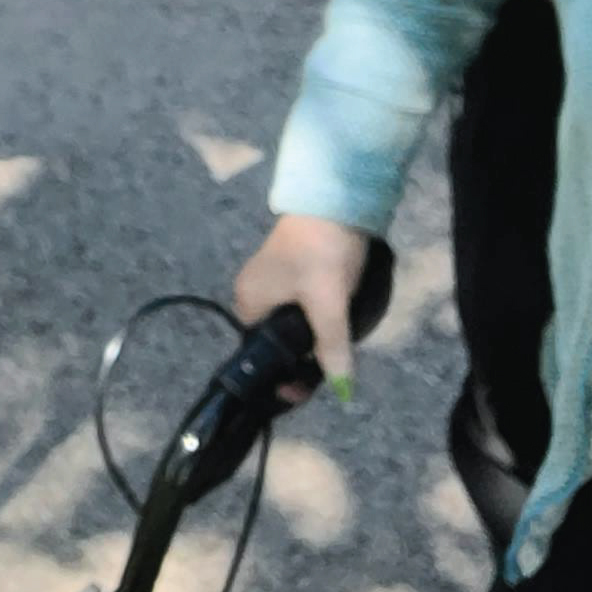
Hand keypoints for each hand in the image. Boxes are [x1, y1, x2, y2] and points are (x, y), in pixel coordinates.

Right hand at [233, 213, 374, 395]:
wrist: (334, 199)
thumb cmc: (321, 252)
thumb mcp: (328, 305)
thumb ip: (331, 349)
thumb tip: (342, 391)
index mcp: (248, 303)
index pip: (260, 355)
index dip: (282, 375)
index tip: (308, 388)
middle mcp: (252, 295)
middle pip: (275, 343)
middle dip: (301, 358)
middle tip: (331, 369)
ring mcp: (270, 281)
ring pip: (289, 327)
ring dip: (311, 339)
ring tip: (335, 347)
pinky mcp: (289, 271)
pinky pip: (298, 309)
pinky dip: (314, 320)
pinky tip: (334, 323)